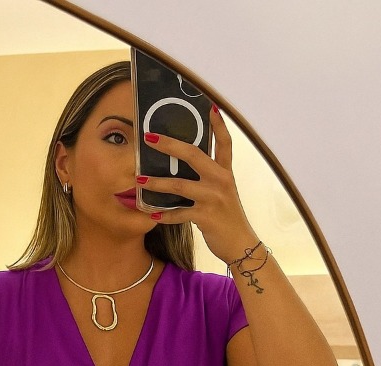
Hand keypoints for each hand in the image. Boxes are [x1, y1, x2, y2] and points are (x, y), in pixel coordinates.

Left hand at [139, 107, 258, 263]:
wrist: (240, 244)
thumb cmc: (227, 217)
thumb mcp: (223, 192)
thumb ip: (209, 177)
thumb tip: (185, 164)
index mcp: (225, 172)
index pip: (224, 143)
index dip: (218, 124)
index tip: (210, 106)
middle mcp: (220, 180)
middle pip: (193, 155)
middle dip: (169, 145)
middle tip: (149, 138)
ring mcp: (213, 198)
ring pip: (179, 185)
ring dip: (157, 183)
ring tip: (139, 181)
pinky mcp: (206, 216)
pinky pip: (179, 214)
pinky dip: (164, 215)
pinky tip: (152, 214)